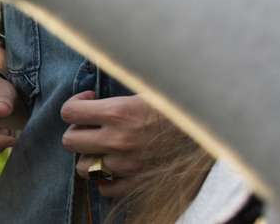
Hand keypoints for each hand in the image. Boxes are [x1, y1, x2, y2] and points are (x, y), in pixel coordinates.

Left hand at [61, 92, 177, 197]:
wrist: (210, 127)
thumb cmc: (177, 105)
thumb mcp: (145, 90)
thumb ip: (115, 96)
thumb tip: (92, 94)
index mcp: (118, 112)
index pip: (69, 112)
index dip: (74, 104)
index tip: (88, 100)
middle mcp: (119, 140)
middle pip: (70, 141)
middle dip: (78, 131)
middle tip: (92, 125)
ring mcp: (127, 165)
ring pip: (83, 167)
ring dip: (88, 156)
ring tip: (102, 147)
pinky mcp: (138, 182)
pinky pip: (105, 188)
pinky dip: (104, 178)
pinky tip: (113, 165)